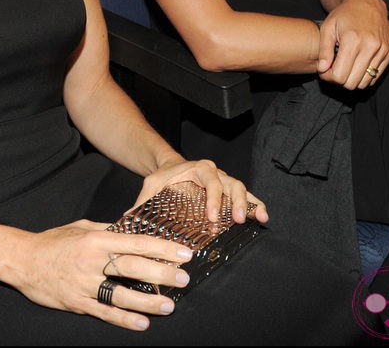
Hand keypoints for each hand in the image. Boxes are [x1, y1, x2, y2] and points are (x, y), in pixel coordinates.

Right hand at [13, 219, 194, 330]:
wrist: (23, 260)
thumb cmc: (54, 241)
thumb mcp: (81, 227)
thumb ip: (107, 230)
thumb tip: (132, 230)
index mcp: (96, 239)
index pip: (135, 242)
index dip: (161, 247)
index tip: (182, 252)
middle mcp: (92, 261)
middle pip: (132, 267)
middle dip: (160, 273)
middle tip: (182, 278)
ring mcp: (84, 284)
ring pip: (121, 294)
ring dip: (147, 300)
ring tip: (168, 305)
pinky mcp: (77, 302)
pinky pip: (104, 312)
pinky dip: (124, 319)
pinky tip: (142, 323)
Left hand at [133, 157, 267, 225]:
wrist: (172, 170)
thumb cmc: (164, 177)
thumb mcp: (152, 185)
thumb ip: (142, 200)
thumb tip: (126, 217)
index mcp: (200, 169)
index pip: (211, 181)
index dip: (213, 199)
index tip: (212, 217)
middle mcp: (216, 173)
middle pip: (231, 184)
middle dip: (236, 202)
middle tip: (236, 220)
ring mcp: (224, 181)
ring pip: (242, 189)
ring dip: (249, 204)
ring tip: (255, 218)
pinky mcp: (229, 192)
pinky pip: (246, 196)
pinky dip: (255, 204)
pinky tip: (262, 216)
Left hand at [318, 0, 388, 89]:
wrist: (367, 3)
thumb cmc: (344, 14)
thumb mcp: (328, 27)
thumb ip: (324, 50)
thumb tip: (322, 70)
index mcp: (352, 41)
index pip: (339, 75)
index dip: (328, 76)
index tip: (325, 69)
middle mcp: (370, 47)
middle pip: (352, 83)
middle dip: (339, 80)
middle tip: (333, 69)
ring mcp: (381, 51)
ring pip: (364, 83)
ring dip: (352, 80)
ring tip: (345, 67)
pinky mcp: (388, 54)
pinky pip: (375, 77)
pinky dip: (364, 76)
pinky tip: (356, 65)